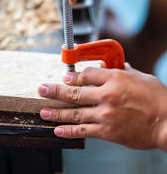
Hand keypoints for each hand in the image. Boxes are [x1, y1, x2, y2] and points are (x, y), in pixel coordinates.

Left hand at [38, 63, 166, 150]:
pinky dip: (68, 131)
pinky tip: (57, 129)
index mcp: (115, 78)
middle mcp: (106, 95)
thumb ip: (124, 71)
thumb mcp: (141, 77)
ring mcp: (105, 114)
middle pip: (74, 91)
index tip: (65, 77)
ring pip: (74, 112)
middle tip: (41, 89)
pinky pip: (83, 130)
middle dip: (55, 90)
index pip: (86, 74)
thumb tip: (117, 65)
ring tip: (43, 111)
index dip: (73, 76)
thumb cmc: (157, 98)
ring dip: (56, 112)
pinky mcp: (107, 131)